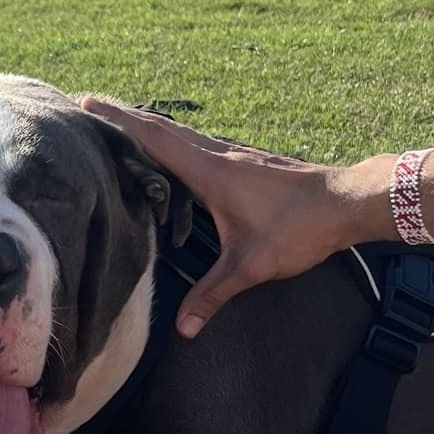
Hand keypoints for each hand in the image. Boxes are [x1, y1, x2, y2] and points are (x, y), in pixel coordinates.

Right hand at [81, 97, 389, 336]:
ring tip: (120, 124)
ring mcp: (234, 154)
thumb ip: (213, 295)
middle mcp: (218, 154)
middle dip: (123, 115)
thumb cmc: (299, 229)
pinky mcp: (247, 161)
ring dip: (148, 125)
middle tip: (89, 105)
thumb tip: (184, 329)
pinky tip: (174, 151)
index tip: (86, 104)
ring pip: (181, 132)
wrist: (347, 202)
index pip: (154, 138)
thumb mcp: (250, 267)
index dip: (118, 121)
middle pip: (161, 127)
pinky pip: (200, 142)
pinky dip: (175, 139)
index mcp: (209, 171)